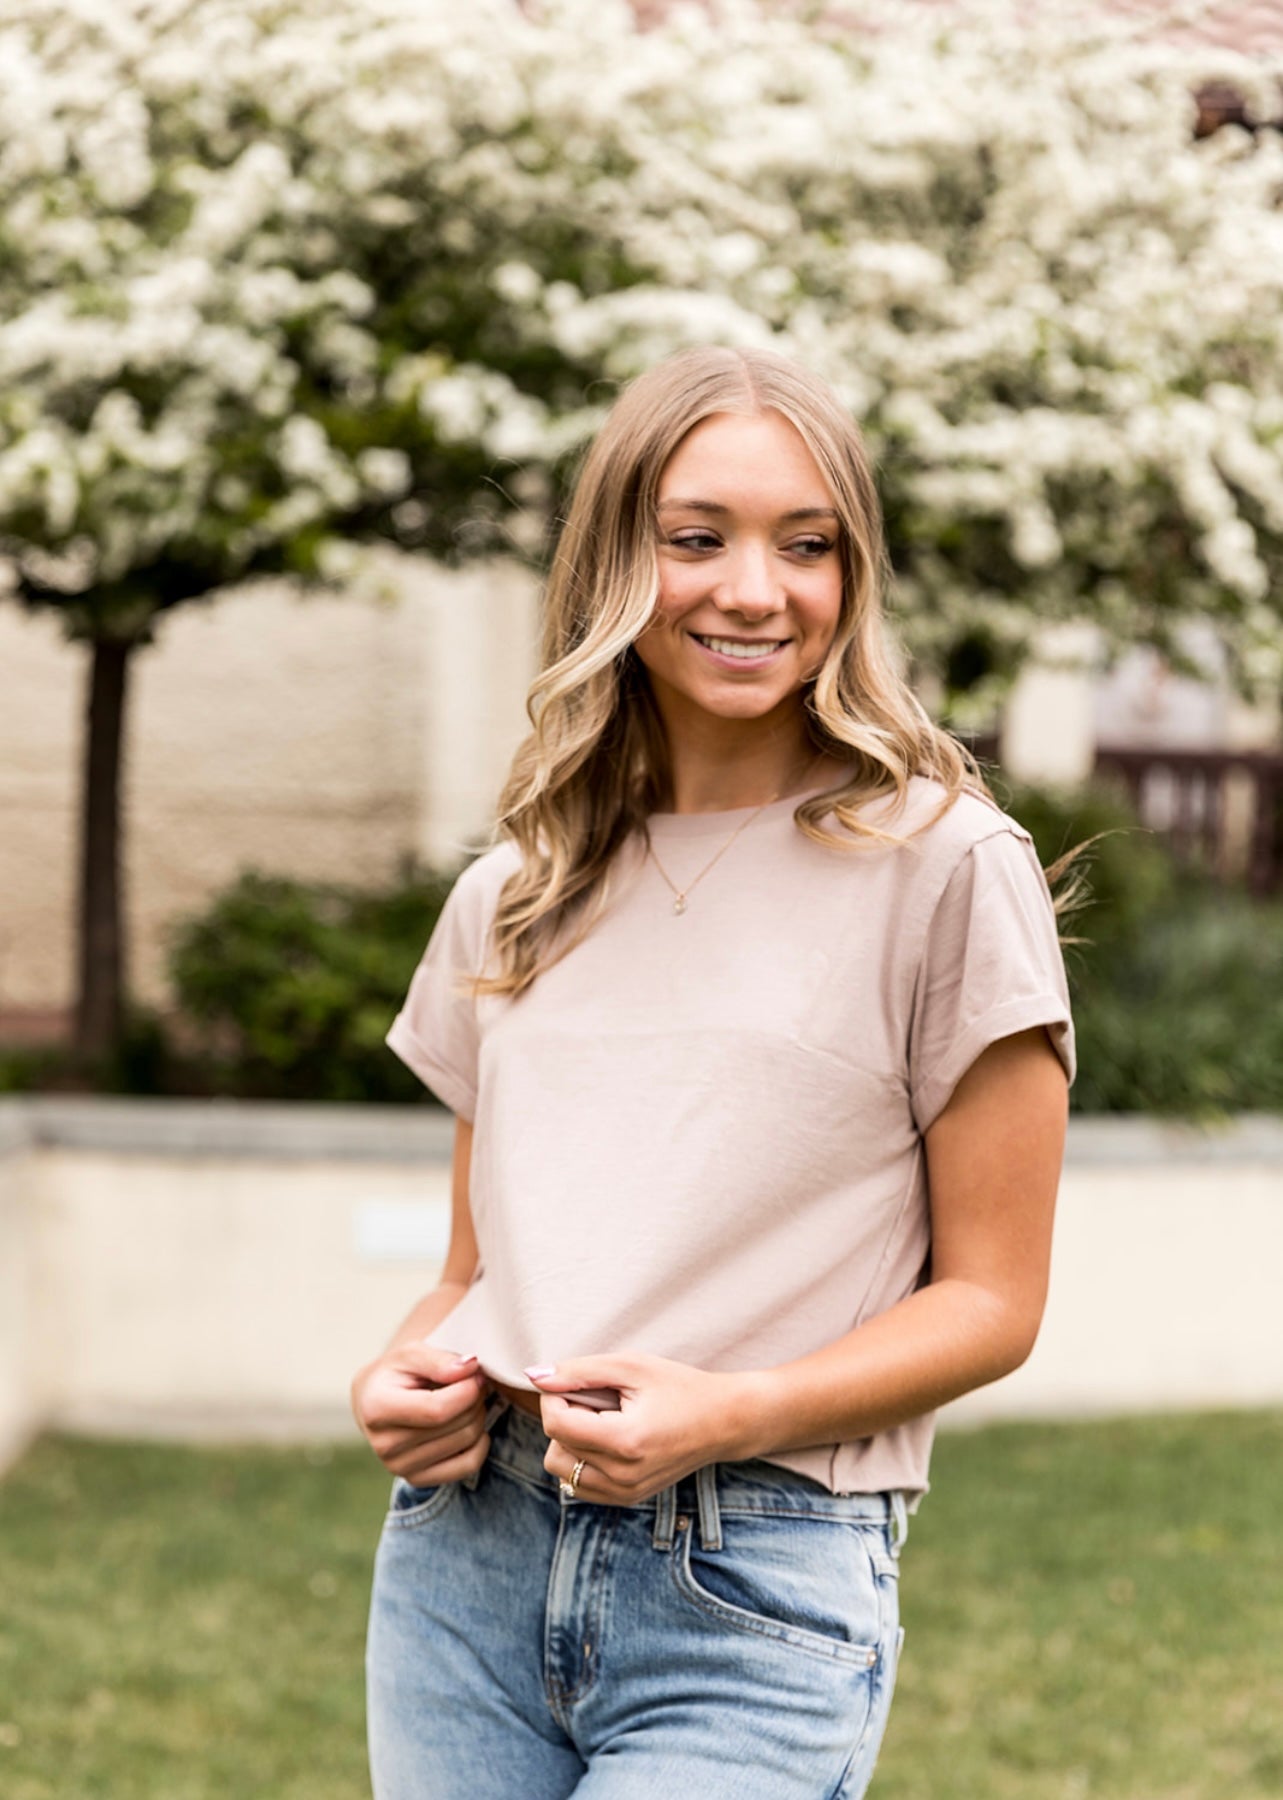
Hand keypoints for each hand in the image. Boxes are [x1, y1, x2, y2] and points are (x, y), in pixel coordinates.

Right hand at [351, 1344, 491, 1486]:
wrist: (375, 1399)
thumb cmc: (396, 1372)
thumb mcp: (411, 1353)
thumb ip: (439, 1360)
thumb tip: (470, 1367)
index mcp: (377, 1409)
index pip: (438, 1410)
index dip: (467, 1390)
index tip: (474, 1373)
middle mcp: (384, 1445)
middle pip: (456, 1426)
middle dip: (475, 1399)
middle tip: (472, 1383)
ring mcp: (399, 1467)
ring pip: (466, 1443)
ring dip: (478, 1416)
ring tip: (467, 1399)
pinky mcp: (416, 1479)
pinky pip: (467, 1466)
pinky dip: (480, 1444)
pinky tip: (470, 1424)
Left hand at [526, 1353, 754, 1503]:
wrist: (723, 1422)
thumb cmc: (679, 1387)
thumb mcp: (631, 1367)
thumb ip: (579, 1371)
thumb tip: (534, 1376)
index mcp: (625, 1441)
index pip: (556, 1423)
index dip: (555, 1395)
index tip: (576, 1382)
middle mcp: (622, 1476)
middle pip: (554, 1447)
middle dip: (564, 1418)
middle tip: (596, 1401)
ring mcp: (625, 1493)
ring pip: (561, 1469)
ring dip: (570, 1441)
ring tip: (602, 1421)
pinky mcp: (626, 1499)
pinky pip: (579, 1483)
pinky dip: (582, 1459)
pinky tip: (608, 1439)